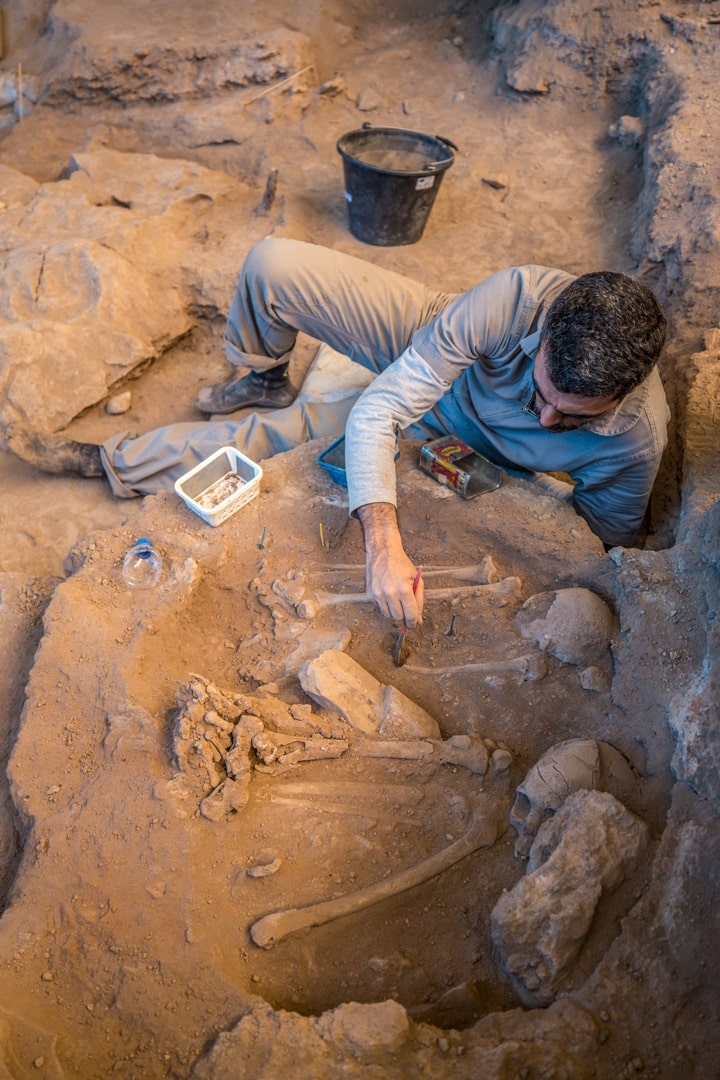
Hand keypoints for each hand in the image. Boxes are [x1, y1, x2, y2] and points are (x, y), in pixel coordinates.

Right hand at [356, 503, 423, 625]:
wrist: (383, 552)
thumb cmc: (402, 565)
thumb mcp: (416, 579)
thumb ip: (419, 600)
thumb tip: (418, 619)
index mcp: (404, 589)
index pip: (410, 614)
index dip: (414, 621)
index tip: (414, 623)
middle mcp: (390, 593)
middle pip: (398, 617)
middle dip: (404, 616)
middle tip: (406, 609)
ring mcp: (378, 594)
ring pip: (388, 615)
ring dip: (394, 611)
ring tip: (397, 599)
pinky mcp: (371, 594)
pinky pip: (380, 608)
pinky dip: (386, 605)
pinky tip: (388, 594)